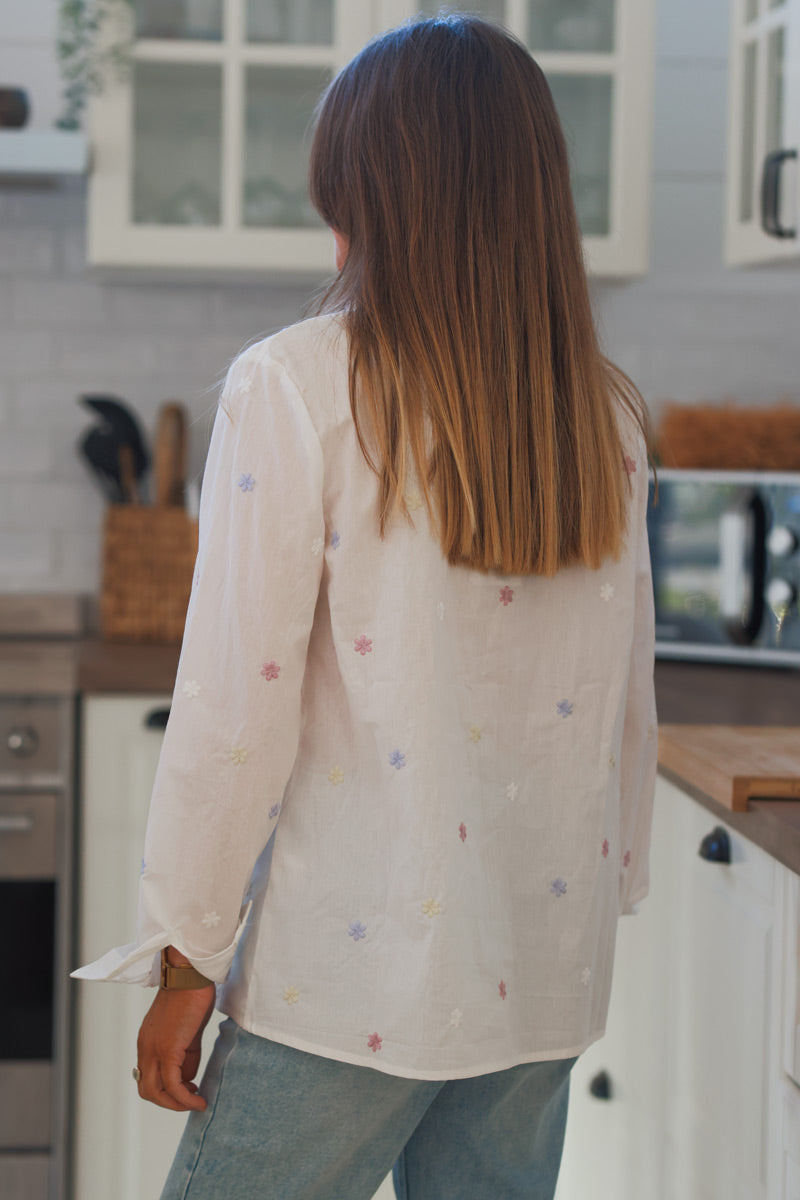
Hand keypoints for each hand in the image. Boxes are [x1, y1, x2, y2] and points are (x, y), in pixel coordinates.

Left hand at [136, 976, 215, 1111]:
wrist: (189, 975)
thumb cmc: (192, 995)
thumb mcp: (187, 1031)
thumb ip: (186, 1054)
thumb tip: (188, 1077)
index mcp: (147, 1043)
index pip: (148, 1077)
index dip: (165, 1090)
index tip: (187, 1089)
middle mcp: (145, 1049)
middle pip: (147, 1090)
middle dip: (169, 1101)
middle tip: (190, 1098)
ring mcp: (153, 1050)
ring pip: (156, 1093)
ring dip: (176, 1104)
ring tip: (196, 1102)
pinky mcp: (167, 1050)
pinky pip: (173, 1085)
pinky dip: (185, 1099)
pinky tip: (200, 1098)